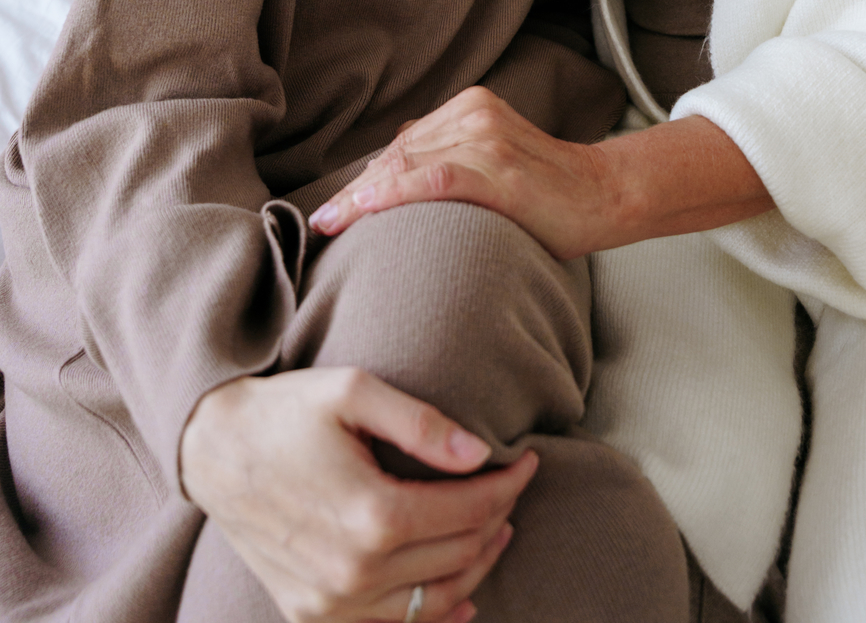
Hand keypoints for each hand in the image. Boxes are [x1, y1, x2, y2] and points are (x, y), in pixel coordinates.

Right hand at [179, 366, 536, 621]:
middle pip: (458, 556)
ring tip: (495, 529)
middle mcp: (353, 572)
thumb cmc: (285, 411)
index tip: (527, 460)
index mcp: (370, 514)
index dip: (508, 485)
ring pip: (434, 601)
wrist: (212, 449)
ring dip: (475, 567)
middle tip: (512, 485)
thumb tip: (480, 454)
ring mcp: (331, 603)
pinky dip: (433, 616)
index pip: (469, 510)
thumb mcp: (353, 391)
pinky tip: (458, 598)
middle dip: (497, 518)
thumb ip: (421, 422)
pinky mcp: (312, 615)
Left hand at [310, 89, 615, 260]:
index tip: (332, 210)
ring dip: (360, 197)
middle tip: (320, 222)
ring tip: (329, 225)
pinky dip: (390, 194)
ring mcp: (486, 137)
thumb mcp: (494, 162)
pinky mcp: (497, 167)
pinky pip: (431, 178)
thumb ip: (452, 161)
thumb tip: (397, 185)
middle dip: (354, 190)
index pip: (403, 144)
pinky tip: (362, 211)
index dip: (363, 179)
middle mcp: (474, 113)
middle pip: (396, 153)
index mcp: (471, 106)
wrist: (604, 195)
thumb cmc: (548, 192)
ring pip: (405, 163)